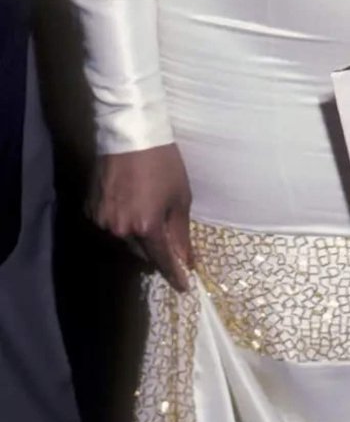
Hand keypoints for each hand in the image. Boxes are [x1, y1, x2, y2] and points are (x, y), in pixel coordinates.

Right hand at [89, 144, 193, 291]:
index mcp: (146, 227)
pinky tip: (130, 209)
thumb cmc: (163, 163)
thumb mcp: (180, 197)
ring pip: (123, 241)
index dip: (174, 275)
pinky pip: (108, 228)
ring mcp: (101, 222)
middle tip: (168, 245)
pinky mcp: (90, 211)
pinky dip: (120, 225)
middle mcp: (120, 230)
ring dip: (137, 238)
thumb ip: (181, 233)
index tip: (183, 286)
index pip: (161, 260)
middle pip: (141, 252)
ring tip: (147, 220)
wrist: (131, 135)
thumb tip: (187, 260)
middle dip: (156, 252)